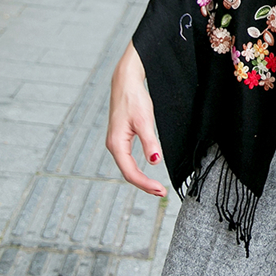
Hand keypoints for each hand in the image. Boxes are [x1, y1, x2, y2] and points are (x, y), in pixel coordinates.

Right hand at [106, 42, 166, 196]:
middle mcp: (114, 146)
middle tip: (161, 192)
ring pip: (128, 166)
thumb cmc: (134, 99)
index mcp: (116, 144)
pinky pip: (128, 158)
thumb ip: (149, 141)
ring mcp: (116, 142)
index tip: (160, 190)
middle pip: (128, 172)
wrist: (126, 82)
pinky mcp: (121, 137)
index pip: (130, 172)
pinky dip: (138, 167)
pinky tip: (147, 169)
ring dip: (141, 178)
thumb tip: (155, 161)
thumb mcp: (144, 120)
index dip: (145, 184)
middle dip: (144, 184)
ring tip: (156, 187)